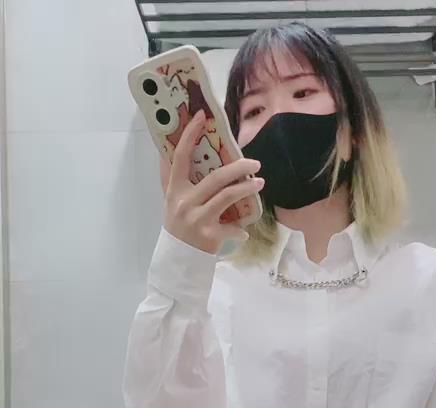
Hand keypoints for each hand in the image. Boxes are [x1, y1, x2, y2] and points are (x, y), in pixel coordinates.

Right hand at [163, 111, 264, 254]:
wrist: (176, 259)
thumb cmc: (178, 225)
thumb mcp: (173, 200)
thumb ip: (178, 179)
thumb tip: (172, 149)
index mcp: (175, 188)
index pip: (181, 156)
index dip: (190, 134)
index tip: (202, 116)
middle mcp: (186, 201)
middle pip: (216, 177)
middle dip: (239, 168)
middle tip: (255, 163)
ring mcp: (197, 219)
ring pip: (227, 197)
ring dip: (246, 189)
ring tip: (259, 183)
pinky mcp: (209, 236)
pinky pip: (231, 229)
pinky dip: (239, 230)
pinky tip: (244, 231)